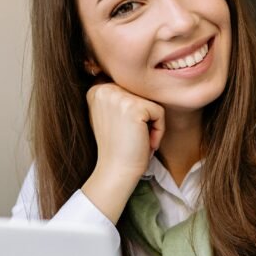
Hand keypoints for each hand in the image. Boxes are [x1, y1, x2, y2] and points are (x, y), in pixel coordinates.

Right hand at [81, 82, 165, 222]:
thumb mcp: (109, 116)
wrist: (115, 171)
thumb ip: (118, 98)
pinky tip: (144, 143)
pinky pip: (159, 112)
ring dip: (151, 125)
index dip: (133, 114)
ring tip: (137, 140)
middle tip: (131, 138)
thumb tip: (139, 83)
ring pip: (151, 103)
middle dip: (143, 119)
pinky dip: (158, 131)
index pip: (131, 90)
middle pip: (142, 95)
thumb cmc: (117, 148)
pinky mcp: (135, 107)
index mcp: (96, 89)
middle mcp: (104, 89)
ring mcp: (118, 96)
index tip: (123, 132)